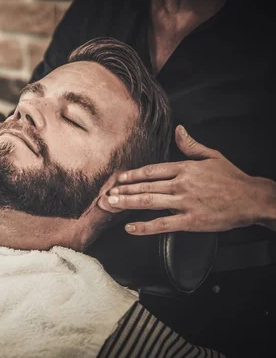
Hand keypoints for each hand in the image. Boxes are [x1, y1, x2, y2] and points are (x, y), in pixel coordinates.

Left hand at [98, 125, 274, 234]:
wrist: (252, 199)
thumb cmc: (232, 179)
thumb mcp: (212, 156)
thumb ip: (191, 145)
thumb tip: (178, 130)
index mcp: (185, 168)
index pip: (152, 170)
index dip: (132, 175)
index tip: (118, 177)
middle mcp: (181, 184)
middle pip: (145, 186)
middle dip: (123, 190)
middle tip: (106, 193)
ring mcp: (184, 203)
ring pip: (149, 202)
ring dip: (127, 203)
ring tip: (111, 204)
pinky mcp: (190, 220)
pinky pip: (162, 224)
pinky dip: (144, 227)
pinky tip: (130, 228)